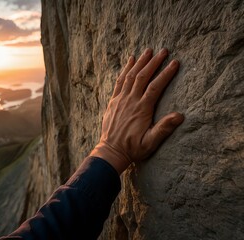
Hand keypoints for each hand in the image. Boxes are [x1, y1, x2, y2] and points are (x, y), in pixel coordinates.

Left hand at [90, 48, 183, 173]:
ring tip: (148, 50)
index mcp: (142, 109)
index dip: (166, 74)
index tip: (175, 62)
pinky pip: (119, 81)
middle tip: (164, 50)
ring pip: (130, 76)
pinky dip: (125, 70)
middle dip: (153, 62)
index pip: (155, 87)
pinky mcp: (113, 101)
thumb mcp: (150, 142)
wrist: (111, 151)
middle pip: (142, 77)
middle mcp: (130, 101)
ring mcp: (120, 100)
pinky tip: (130, 60)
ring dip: (140, 62)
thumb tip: (180, 116)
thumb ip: (163, 129)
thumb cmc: (133, 148)